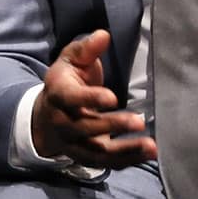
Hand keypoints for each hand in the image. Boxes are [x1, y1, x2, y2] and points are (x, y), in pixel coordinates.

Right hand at [31, 31, 156, 170]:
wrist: (46, 117)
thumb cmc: (66, 83)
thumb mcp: (71, 61)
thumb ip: (87, 49)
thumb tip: (104, 35)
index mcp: (58, 94)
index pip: (71, 99)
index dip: (90, 99)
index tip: (113, 98)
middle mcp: (63, 122)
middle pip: (86, 128)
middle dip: (112, 126)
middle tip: (139, 122)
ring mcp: (73, 143)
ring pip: (97, 152)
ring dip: (125, 150)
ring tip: (151, 146)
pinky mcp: (86, 156)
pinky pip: (106, 163)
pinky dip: (128, 160)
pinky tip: (149, 154)